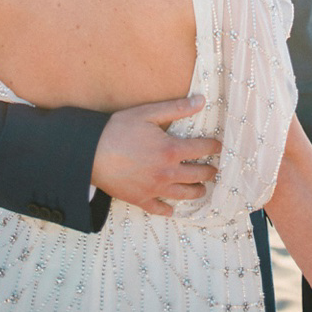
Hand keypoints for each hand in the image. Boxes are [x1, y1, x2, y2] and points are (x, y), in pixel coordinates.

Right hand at [90, 94, 220, 215]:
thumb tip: (201, 101)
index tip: (220, 147)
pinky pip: (160, 209)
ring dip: (196, 191)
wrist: (92, 154)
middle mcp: (167, 173)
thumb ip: (177, 108)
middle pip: (198, 175)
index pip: (202, 149)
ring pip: (184, 195)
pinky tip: (172, 209)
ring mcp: (155, 189)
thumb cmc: (119, 129)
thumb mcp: (149, 113)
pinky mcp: (141, 200)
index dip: (214, 147)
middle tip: (215, 170)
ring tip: (202, 189)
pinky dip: (169, 210)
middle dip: (209, 172)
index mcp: (171, 150)